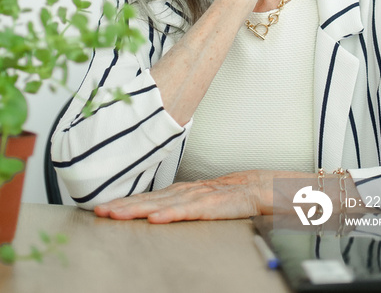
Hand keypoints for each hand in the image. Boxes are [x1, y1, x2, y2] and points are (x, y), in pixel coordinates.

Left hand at [94, 170, 264, 222]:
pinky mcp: (210, 205)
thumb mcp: (198, 201)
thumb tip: (155, 212)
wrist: (256, 188)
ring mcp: (196, 197)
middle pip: (148, 199)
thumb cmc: (228, 196)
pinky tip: (155, 218)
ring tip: (117, 213)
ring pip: (161, 203)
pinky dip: (169, 214)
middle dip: (123, 205)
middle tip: (100, 210)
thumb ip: (178, 205)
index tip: (103, 207)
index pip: (147, 197)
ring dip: (137, 208)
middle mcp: (184, 192)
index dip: (125, 202)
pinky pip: (186, 211)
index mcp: (180, 191)